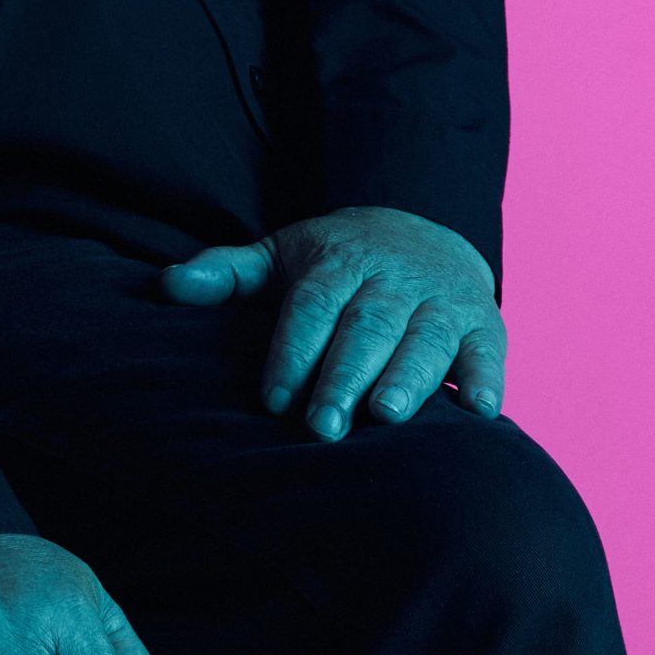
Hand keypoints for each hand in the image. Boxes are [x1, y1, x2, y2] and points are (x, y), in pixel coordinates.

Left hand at [162, 205, 504, 438]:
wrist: (421, 227)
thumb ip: (225, 272)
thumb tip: (166, 284)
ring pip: (424, 339)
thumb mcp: (279, 256)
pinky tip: (480, 411)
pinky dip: (487, 378)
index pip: (311, 307)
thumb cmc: (334, 262)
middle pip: (365, 328)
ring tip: (387, 416)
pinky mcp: (483, 323)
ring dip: (409, 378)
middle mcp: (391, 280)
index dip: (292, 352)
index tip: (272, 399)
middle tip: (322, 427)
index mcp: (337, 263)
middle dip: (343, 377)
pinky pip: (489, 351)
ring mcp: (441, 301)